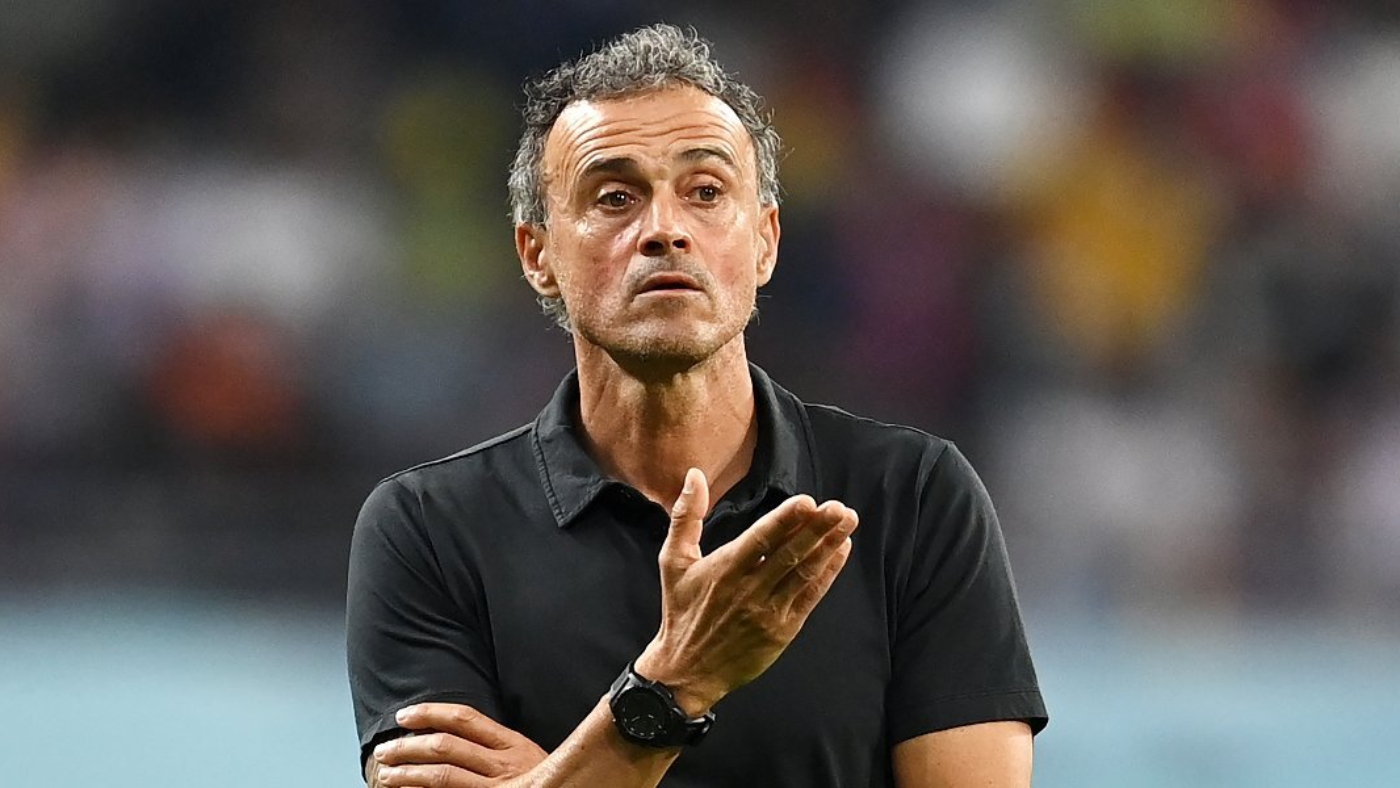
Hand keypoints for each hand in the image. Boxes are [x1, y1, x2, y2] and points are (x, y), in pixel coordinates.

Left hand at [370, 703, 546, 787]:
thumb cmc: (545, 781)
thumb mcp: (529, 758)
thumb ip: (497, 746)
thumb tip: (454, 733)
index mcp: (512, 745)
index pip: (464, 719)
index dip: (430, 713)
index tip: (405, 716)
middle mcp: (503, 766)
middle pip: (446, 746)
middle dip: (408, 746)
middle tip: (385, 750)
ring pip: (442, 776)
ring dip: (407, 773)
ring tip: (386, 774)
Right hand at [635, 468, 857, 714]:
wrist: (686, 670)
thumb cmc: (680, 610)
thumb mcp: (673, 561)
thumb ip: (686, 516)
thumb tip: (694, 476)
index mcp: (724, 570)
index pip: (760, 540)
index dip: (785, 521)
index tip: (808, 502)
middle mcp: (748, 590)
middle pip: (789, 555)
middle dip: (817, 530)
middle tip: (840, 509)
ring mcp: (768, 612)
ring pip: (804, 575)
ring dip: (829, 547)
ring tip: (848, 523)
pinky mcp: (782, 630)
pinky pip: (809, 597)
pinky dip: (827, 575)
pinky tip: (840, 553)